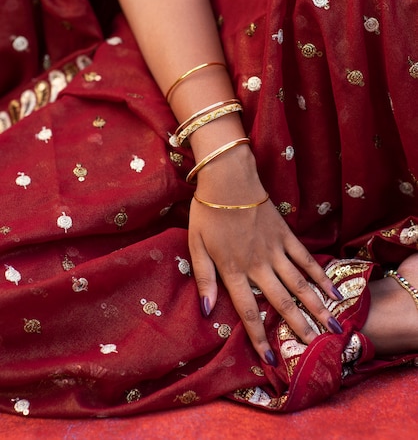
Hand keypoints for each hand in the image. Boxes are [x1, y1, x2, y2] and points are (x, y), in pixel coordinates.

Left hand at [188, 146, 342, 365]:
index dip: (259, 336)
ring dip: (317, 306)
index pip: (248, 311)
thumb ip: (204, 278)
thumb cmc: (208, 212)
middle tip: (317, 347)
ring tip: (333, 326)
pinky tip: (333, 289)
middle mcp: (258, 265)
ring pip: (299, 283)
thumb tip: (205, 311)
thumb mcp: (196, 246)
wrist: (228, 178)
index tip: (271, 358)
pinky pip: (305, 259)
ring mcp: (275, 249)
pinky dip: (320, 275)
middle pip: (282, 301)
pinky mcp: (285, 235)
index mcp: (234, 270)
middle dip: (299, 326)